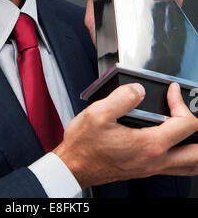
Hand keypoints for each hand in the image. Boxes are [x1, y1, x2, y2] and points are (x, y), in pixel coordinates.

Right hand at [53, 82, 197, 188]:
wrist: (74, 167)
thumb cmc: (84, 145)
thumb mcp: (98, 113)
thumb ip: (122, 97)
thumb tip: (138, 90)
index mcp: (148, 144)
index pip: (185, 125)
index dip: (181, 102)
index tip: (172, 91)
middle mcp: (154, 159)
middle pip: (197, 153)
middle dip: (197, 130)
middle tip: (185, 112)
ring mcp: (150, 167)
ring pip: (190, 165)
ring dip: (194, 147)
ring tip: (187, 129)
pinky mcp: (144, 169)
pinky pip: (176, 167)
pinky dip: (183, 156)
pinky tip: (171, 142)